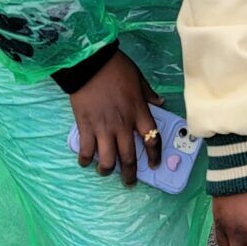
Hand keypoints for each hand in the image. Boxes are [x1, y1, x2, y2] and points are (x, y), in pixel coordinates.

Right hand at [69, 50, 163, 186]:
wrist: (91, 64)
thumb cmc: (117, 69)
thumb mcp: (139, 79)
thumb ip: (149, 94)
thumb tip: (160, 103)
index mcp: (139, 112)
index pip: (152, 139)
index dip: (154, 155)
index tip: (154, 165)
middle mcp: (123, 125)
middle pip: (129, 157)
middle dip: (130, 174)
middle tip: (129, 182)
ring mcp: (103, 128)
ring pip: (107, 160)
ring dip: (107, 170)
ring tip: (105, 172)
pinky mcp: (85, 127)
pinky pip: (86, 150)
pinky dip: (85, 160)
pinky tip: (86, 162)